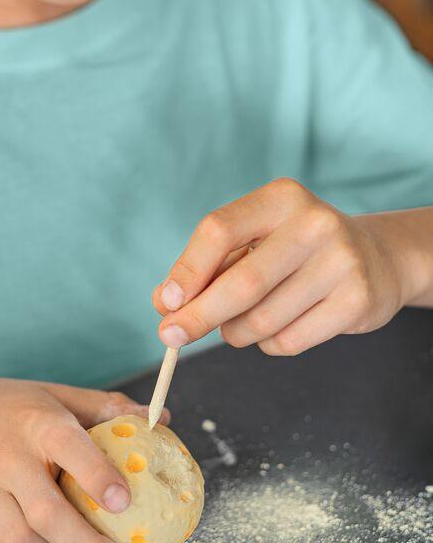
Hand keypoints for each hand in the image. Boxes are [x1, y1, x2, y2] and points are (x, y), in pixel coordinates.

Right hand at [0, 369, 168, 542]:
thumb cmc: (2, 404)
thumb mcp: (52, 394)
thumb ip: (106, 408)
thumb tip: (162, 418)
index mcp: (36, 422)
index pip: (71, 449)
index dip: (100, 479)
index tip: (125, 503)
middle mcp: (7, 458)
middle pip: (47, 514)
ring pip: (22, 542)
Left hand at [152, 177, 419, 355]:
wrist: (377, 259)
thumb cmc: (295, 252)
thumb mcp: (254, 241)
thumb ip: (208, 268)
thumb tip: (165, 304)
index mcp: (280, 198)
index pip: (219, 231)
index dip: (187, 270)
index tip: (165, 302)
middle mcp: (313, 224)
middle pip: (241, 283)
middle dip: (199, 316)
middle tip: (171, 336)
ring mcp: (340, 262)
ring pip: (261, 320)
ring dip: (236, 333)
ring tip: (241, 324)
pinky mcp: (357, 300)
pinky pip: (289, 341)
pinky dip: (268, 344)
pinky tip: (279, 327)